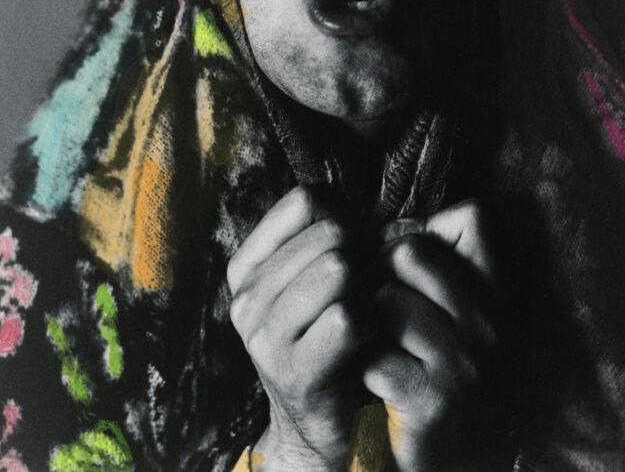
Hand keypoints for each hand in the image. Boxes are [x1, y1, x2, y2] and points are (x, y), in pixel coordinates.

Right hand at [227, 185, 363, 470]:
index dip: (345, 215)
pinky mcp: (295, 372)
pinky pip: (349, 317)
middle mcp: (246, 298)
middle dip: (364, 251)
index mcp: (246, 267)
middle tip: (372, 282)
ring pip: (339, 269)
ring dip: (370, 285)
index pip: (306, 200)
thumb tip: (378, 209)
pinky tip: (374, 334)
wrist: (323, 424)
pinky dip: (374, 320)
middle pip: (330, 233)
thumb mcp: (317, 280)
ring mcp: (265, 337)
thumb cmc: (330, 337)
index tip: (355, 245)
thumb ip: (334, 235)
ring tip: (372, 306)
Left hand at [363, 200, 498, 471]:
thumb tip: (388, 226)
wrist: (418, 454)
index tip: (396, 270)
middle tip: (376, 314)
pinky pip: (375, 355)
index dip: (409, 236)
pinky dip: (362, 367)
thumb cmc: (408, 362)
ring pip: (386, 299)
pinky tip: (373, 383)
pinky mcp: (438, 400)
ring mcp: (466, 361)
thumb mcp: (421, 297)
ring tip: (376, 347)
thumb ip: (417, 251)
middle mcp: (486, 321)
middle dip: (375, 275)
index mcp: (488, 290)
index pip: (468, 217)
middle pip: (409, 249)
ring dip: (365, 324)